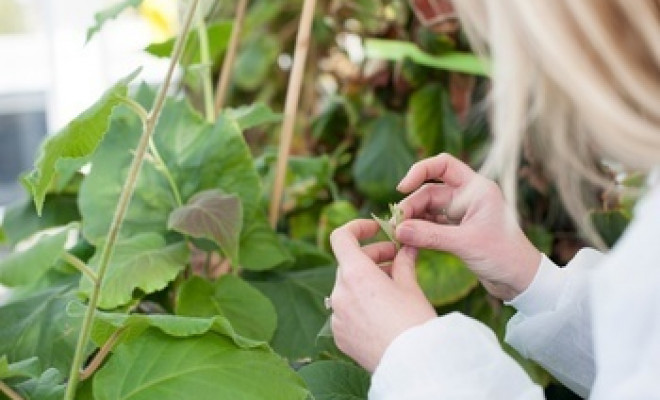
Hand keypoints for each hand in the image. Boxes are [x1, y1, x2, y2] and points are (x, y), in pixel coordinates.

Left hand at [329, 220, 436, 371]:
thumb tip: (406, 248)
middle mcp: (340, 293)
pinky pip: (346, 311)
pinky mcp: (339, 335)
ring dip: (366, 281)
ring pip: (347, 287)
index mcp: (356, 275)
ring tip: (392, 285)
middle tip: (395, 258)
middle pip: (349, 263)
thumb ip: (403, 262)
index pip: (341, 237)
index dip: (357, 228)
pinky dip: (360, 304)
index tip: (375, 230)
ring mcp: (337, 316)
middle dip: (371, 257)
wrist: (414, 366)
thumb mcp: (411, 286)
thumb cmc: (415, 323)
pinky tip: (382, 311)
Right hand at [395, 153, 541, 300]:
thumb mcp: (465, 244)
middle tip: (395, 226)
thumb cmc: (504, 256)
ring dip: (413, 219)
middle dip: (411, 206)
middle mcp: (469, 197)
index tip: (402, 188)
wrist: (521, 281)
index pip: (443, 165)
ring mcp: (463, 213)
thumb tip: (398, 230)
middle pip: (430, 191)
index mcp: (477, 189)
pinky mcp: (458, 230)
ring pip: (429, 209)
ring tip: (398, 234)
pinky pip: (432, 224)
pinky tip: (408, 240)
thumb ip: (430, 236)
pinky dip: (419, 231)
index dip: (420, 171)